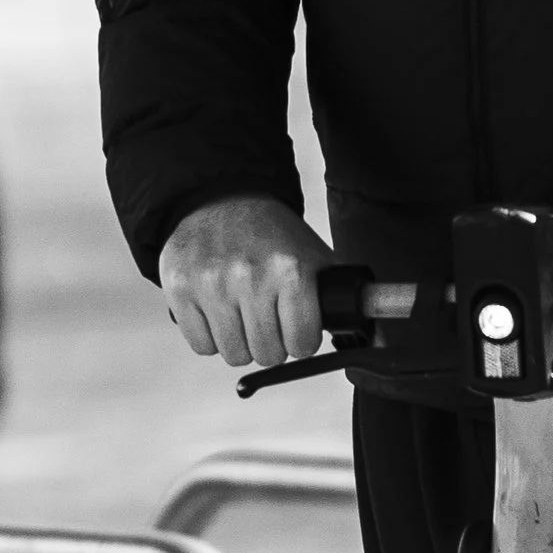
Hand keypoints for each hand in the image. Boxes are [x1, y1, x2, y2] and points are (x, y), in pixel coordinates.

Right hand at [158, 195, 331, 368]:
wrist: (221, 197)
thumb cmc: (272, 234)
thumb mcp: (313, 257)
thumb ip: (338, 298)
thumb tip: (374, 336)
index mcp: (290, 269)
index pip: (302, 344)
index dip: (301, 339)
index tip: (296, 327)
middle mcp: (249, 276)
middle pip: (267, 355)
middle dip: (272, 343)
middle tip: (268, 318)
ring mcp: (210, 283)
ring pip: (233, 354)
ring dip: (241, 341)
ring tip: (242, 312)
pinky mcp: (179, 288)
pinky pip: (201, 345)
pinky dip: (210, 336)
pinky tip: (217, 310)